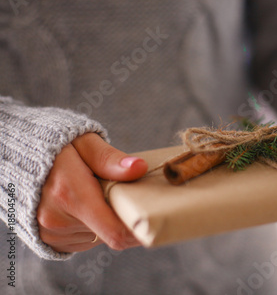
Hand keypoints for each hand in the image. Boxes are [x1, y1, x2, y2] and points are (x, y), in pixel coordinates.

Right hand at [37, 133, 147, 252]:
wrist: (16, 154)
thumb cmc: (56, 145)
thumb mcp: (85, 142)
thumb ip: (110, 159)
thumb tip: (140, 168)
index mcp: (69, 195)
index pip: (115, 231)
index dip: (140, 230)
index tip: (155, 219)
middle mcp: (56, 219)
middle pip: (110, 233)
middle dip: (123, 216)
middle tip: (127, 194)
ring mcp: (50, 232)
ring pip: (98, 236)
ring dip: (106, 219)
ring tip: (99, 194)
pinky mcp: (48, 238)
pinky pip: (84, 239)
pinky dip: (92, 224)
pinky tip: (86, 203)